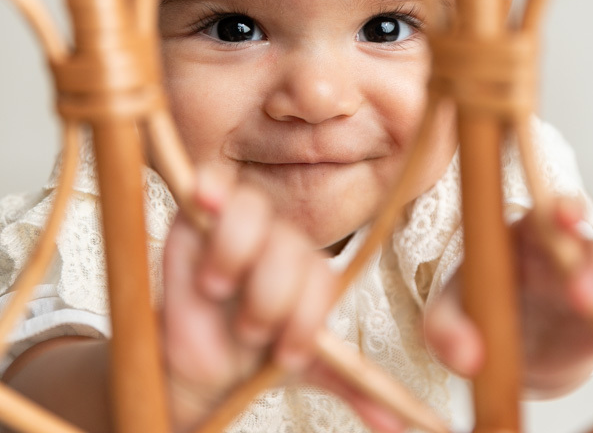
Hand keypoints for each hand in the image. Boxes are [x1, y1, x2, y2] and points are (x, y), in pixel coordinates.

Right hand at [161, 169, 411, 432]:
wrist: (200, 363)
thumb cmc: (253, 356)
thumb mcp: (306, 369)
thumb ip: (350, 383)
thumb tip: (396, 423)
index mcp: (310, 269)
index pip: (317, 275)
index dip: (304, 317)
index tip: (285, 355)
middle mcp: (278, 241)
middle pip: (287, 248)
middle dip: (270, 298)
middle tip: (250, 330)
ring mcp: (238, 224)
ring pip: (251, 215)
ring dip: (237, 258)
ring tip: (218, 291)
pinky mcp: (196, 216)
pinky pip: (210, 184)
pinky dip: (211, 189)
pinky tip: (205, 201)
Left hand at [424, 198, 592, 397]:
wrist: (516, 343)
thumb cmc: (481, 309)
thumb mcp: (450, 315)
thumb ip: (445, 330)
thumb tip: (466, 359)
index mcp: (529, 234)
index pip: (547, 212)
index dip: (560, 210)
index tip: (562, 216)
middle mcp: (576, 251)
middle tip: (581, 296)